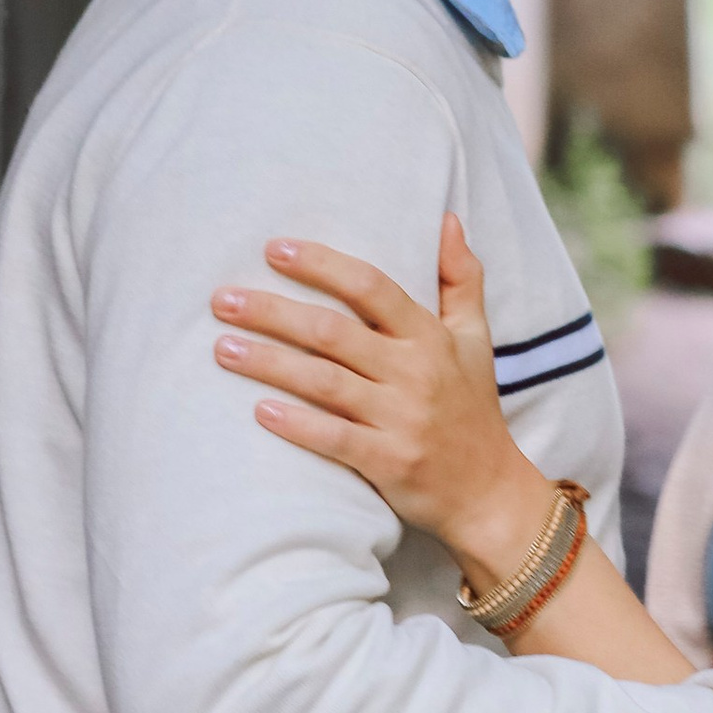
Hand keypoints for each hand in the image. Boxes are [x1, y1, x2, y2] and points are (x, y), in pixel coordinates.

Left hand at [212, 221, 554, 580]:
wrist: (489, 493)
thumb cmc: (472, 410)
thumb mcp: (476, 339)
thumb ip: (462, 279)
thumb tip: (447, 219)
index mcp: (430, 337)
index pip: (372, 287)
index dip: (322, 265)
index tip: (274, 250)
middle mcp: (416, 372)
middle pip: (333, 331)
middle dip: (273, 312)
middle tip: (223, 299)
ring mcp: (402, 419)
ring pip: (325, 382)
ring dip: (269, 362)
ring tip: (223, 348)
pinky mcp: (390, 462)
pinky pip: (335, 439)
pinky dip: (297, 424)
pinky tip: (259, 411)